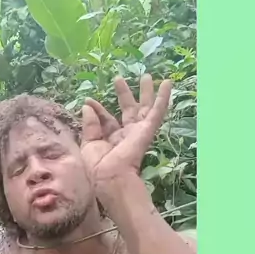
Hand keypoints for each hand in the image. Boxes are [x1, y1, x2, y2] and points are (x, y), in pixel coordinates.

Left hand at [81, 74, 171, 197]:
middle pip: (127, 111)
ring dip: (146, 92)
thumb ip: (90, 125)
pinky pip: (157, 112)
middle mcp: (126, 135)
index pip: (106, 120)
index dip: (98, 109)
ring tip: (147, 75)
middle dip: (124, 95)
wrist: (111, 178)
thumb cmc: (97, 167)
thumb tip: (87, 106)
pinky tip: (167, 83)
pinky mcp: (147, 130)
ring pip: (145, 108)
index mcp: (111, 141)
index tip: (89, 100)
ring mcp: (138, 132)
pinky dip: (163, 97)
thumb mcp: (89, 144)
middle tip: (119, 78)